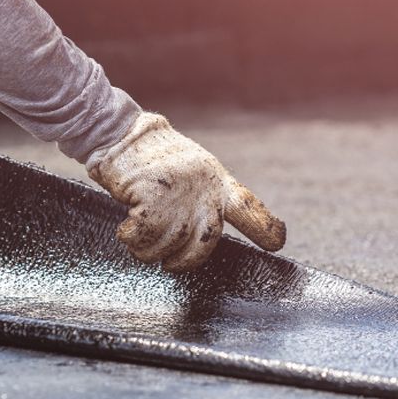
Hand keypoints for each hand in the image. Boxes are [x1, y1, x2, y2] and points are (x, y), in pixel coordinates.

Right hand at [86, 112, 285, 271]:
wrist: (120, 134)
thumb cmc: (149, 160)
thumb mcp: (188, 172)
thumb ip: (201, 198)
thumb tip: (201, 234)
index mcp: (215, 180)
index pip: (246, 206)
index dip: (264, 226)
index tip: (276, 242)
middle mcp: (203, 185)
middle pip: (207, 241)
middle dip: (186, 260)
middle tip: (169, 264)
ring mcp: (179, 190)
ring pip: (170, 243)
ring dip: (149, 250)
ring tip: (136, 238)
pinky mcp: (152, 193)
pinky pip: (144, 235)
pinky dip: (131, 239)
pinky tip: (125, 230)